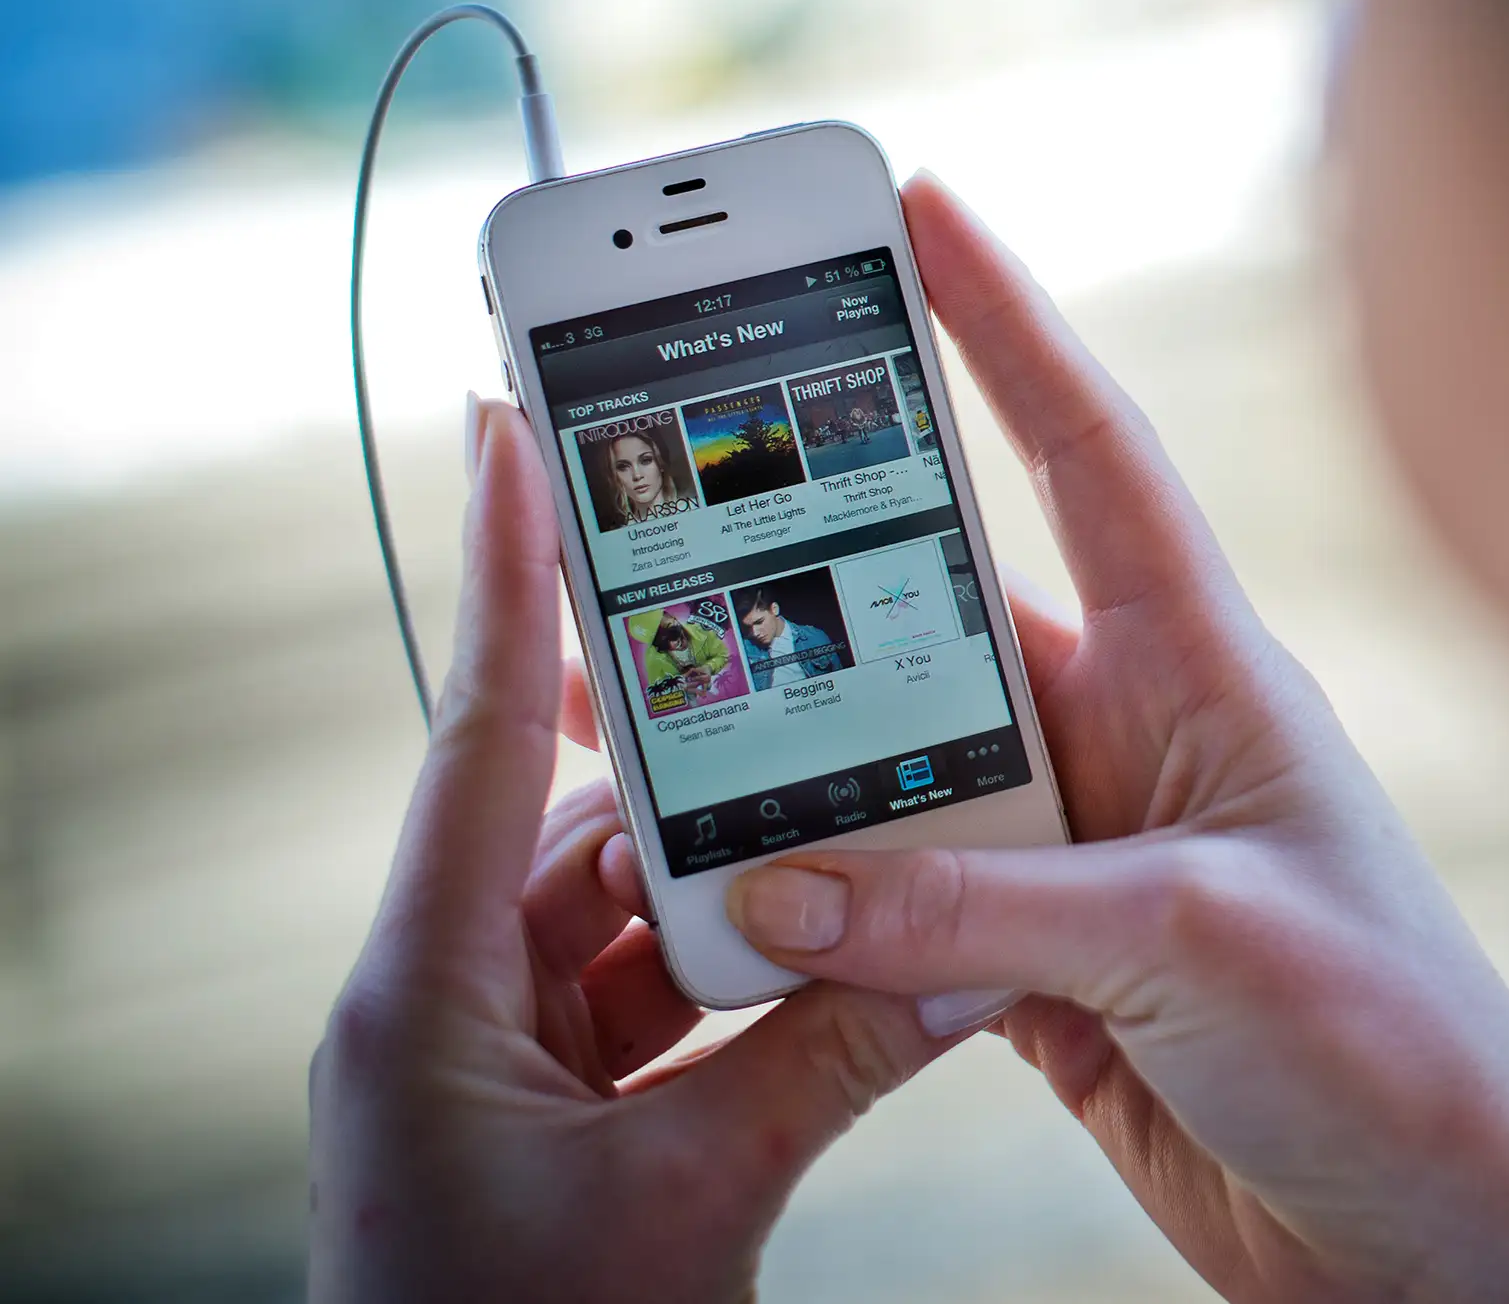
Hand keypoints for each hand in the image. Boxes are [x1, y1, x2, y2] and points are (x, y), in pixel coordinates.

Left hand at [308, 400, 969, 1303]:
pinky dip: (726, 986)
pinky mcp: (539, 1112)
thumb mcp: (694, 1199)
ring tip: (840, 868)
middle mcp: (441, 1005)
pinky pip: (637, 1002)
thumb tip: (962, 969)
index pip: (473, 744)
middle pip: (573, 831)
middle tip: (790, 690)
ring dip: (731, 905)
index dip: (501, 579)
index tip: (507, 433)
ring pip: (619, 922)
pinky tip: (814, 979)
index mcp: (422, 997)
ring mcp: (489, 1061)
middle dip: (697, 785)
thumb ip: (828, 1066)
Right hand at [723, 175, 1508, 1302]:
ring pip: (900, 771)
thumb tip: (785, 887)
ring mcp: (1081, 857)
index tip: (921, 212)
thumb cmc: (1401, 1053)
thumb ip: (985, 908)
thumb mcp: (1196, 945)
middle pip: (942, 617)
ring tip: (655, 718)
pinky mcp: (1041, 969)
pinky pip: (898, 903)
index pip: (1089, 456)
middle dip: (814, 565)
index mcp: (1205, 672)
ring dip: (793, 758)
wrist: (1446, 1241)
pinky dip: (815, 898)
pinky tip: (729, 887)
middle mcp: (1134, 742)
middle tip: (677, 506)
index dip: (1007, 325)